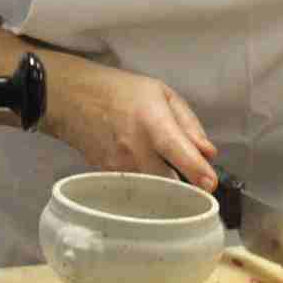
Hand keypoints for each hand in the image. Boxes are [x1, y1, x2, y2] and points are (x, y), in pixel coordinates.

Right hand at [42, 62, 218, 190]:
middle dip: (186, 186)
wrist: (71, 98)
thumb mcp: (162, 94)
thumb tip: (208, 153)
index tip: (210, 184)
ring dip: (166, 187)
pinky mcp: (107, 176)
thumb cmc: (121, 92)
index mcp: (152, 123)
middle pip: (169, 182)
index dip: (196, 170)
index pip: (177, 152)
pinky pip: (136, 188)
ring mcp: (118, 166)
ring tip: (169, 172)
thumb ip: (189, 124)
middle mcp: (135, 148)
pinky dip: (147, 184)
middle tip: (195, 182)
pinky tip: (146, 170)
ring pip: (153, 190)